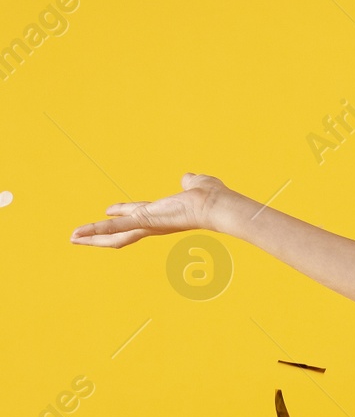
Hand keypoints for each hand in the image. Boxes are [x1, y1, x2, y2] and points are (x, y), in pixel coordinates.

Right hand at [69, 173, 234, 247]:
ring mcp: (149, 225)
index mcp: (163, 214)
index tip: (108, 210)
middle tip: (80, 237)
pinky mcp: (145, 222)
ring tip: (72, 238)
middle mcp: (154, 224)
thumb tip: (188, 178)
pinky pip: (116, 228)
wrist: (219, 205)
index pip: (137, 216)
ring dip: (92, 237)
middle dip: (101, 235)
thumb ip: (190, 182)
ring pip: (115, 235)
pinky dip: (96, 230)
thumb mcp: (197, 184)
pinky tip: (78, 235)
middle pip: (122, 233)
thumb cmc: (213, 196)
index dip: (122, 213)